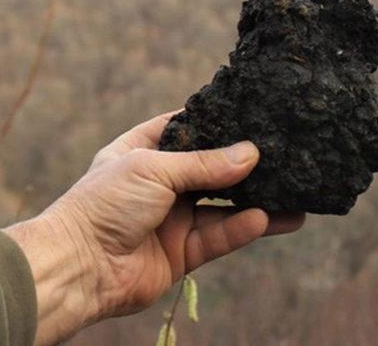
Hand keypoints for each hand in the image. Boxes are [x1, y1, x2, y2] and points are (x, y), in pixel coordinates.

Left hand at [6, 111, 304, 344]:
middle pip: (209, 169)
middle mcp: (156, 184)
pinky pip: (218, 237)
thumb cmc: (104, 204)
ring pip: (222, 206)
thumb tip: (251, 154)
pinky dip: (243, 228)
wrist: (81, 266)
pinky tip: (271, 218)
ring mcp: (170, 219)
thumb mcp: (153, 169)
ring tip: (297, 192)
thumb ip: (204, 164)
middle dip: (243, 164)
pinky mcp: (180, 253)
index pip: (181, 128)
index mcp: (139, 152)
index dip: (213, 121)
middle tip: (285, 153)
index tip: (251, 111)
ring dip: (257, 200)